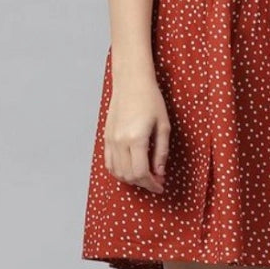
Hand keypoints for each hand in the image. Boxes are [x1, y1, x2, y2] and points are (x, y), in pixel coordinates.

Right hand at [103, 73, 170, 192]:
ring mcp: (111, 140)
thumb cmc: (151, 100)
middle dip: (143, 183)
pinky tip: (130, 169)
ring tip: (145, 175)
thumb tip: (160, 173)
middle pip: (129, 176)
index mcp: (136, 138)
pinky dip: (119, 172)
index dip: (152, 184)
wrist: (131, 83)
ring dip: (131, 179)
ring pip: (117, 172)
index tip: (161, 186)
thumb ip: (162, 151)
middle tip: (156, 181)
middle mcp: (120, 142)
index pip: (141, 173)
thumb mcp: (163, 125)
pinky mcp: (106, 137)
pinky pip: (109, 163)